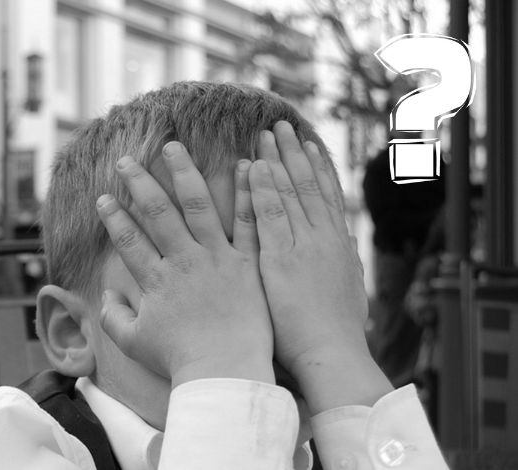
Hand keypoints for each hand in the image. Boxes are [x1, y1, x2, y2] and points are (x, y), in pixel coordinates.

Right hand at [96, 142, 273, 387]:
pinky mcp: (248, 263)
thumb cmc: (179, 360)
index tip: (102, 197)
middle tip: (126, 159)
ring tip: (174, 147)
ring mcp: (218, 258)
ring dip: (184, 173)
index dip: (113, 217)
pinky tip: (246, 166)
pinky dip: (247, 193)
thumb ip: (114, 317)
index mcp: (156, 280)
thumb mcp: (134, 343)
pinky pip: (248, 222)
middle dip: (139, 182)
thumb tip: (106, 296)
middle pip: (157, 212)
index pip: (128, 239)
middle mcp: (184, 261)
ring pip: (198, 205)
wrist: (225, 371)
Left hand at [248, 121, 391, 411]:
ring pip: (290, 192)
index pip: (325, 197)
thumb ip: (344, 263)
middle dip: (294, 152)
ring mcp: (304, 246)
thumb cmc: (335, 334)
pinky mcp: (282, 258)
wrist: (333, 354)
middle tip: (281, 124)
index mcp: (338, 246)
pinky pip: (270, 215)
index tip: (307, 143)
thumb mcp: (348, 291)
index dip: (316, 168)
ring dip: (277, 160)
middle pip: (308, 185)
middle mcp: (324, 238)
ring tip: (266, 133)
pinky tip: (253, 166)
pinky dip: (263, 188)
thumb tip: (347, 243)